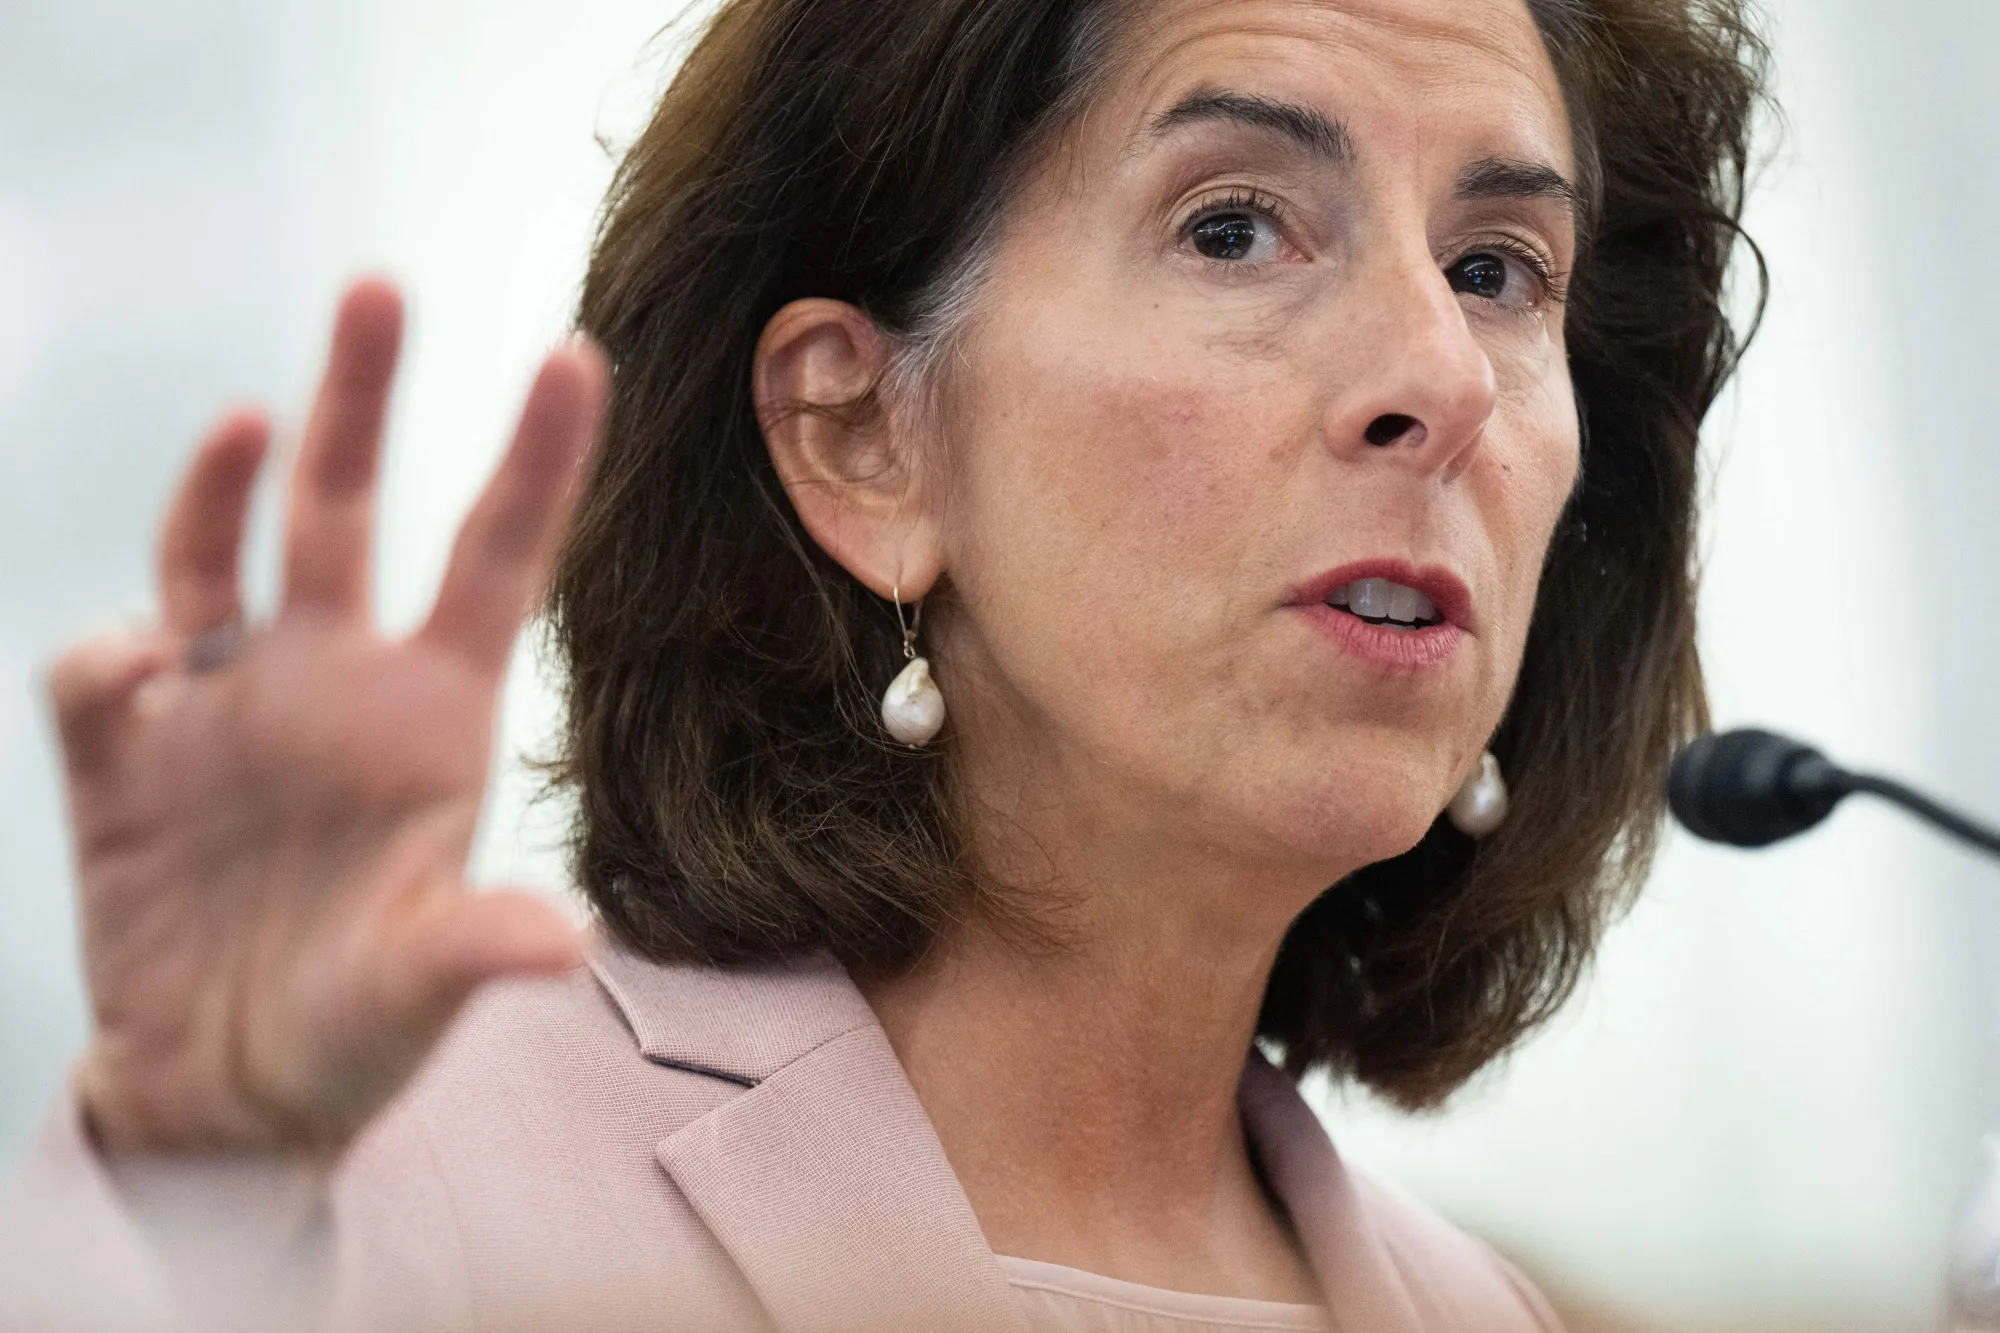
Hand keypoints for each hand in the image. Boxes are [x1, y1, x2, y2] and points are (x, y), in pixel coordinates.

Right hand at [52, 279, 607, 1156]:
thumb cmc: (352, 1040)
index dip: (535, 459)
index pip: (495, 560)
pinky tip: (129, 676)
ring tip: (246, 420)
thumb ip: (474, 952)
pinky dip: (106, 657)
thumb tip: (566, 948)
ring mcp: (224, 710)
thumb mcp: (420, 999)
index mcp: (434, 719)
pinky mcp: (123, 758)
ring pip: (215, 551)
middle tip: (380, 287)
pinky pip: (101, 674)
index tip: (575, 352)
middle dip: (361, 400)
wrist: (220, 1100)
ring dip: (220, 478)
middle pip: (348, 511)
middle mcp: (332, 687)